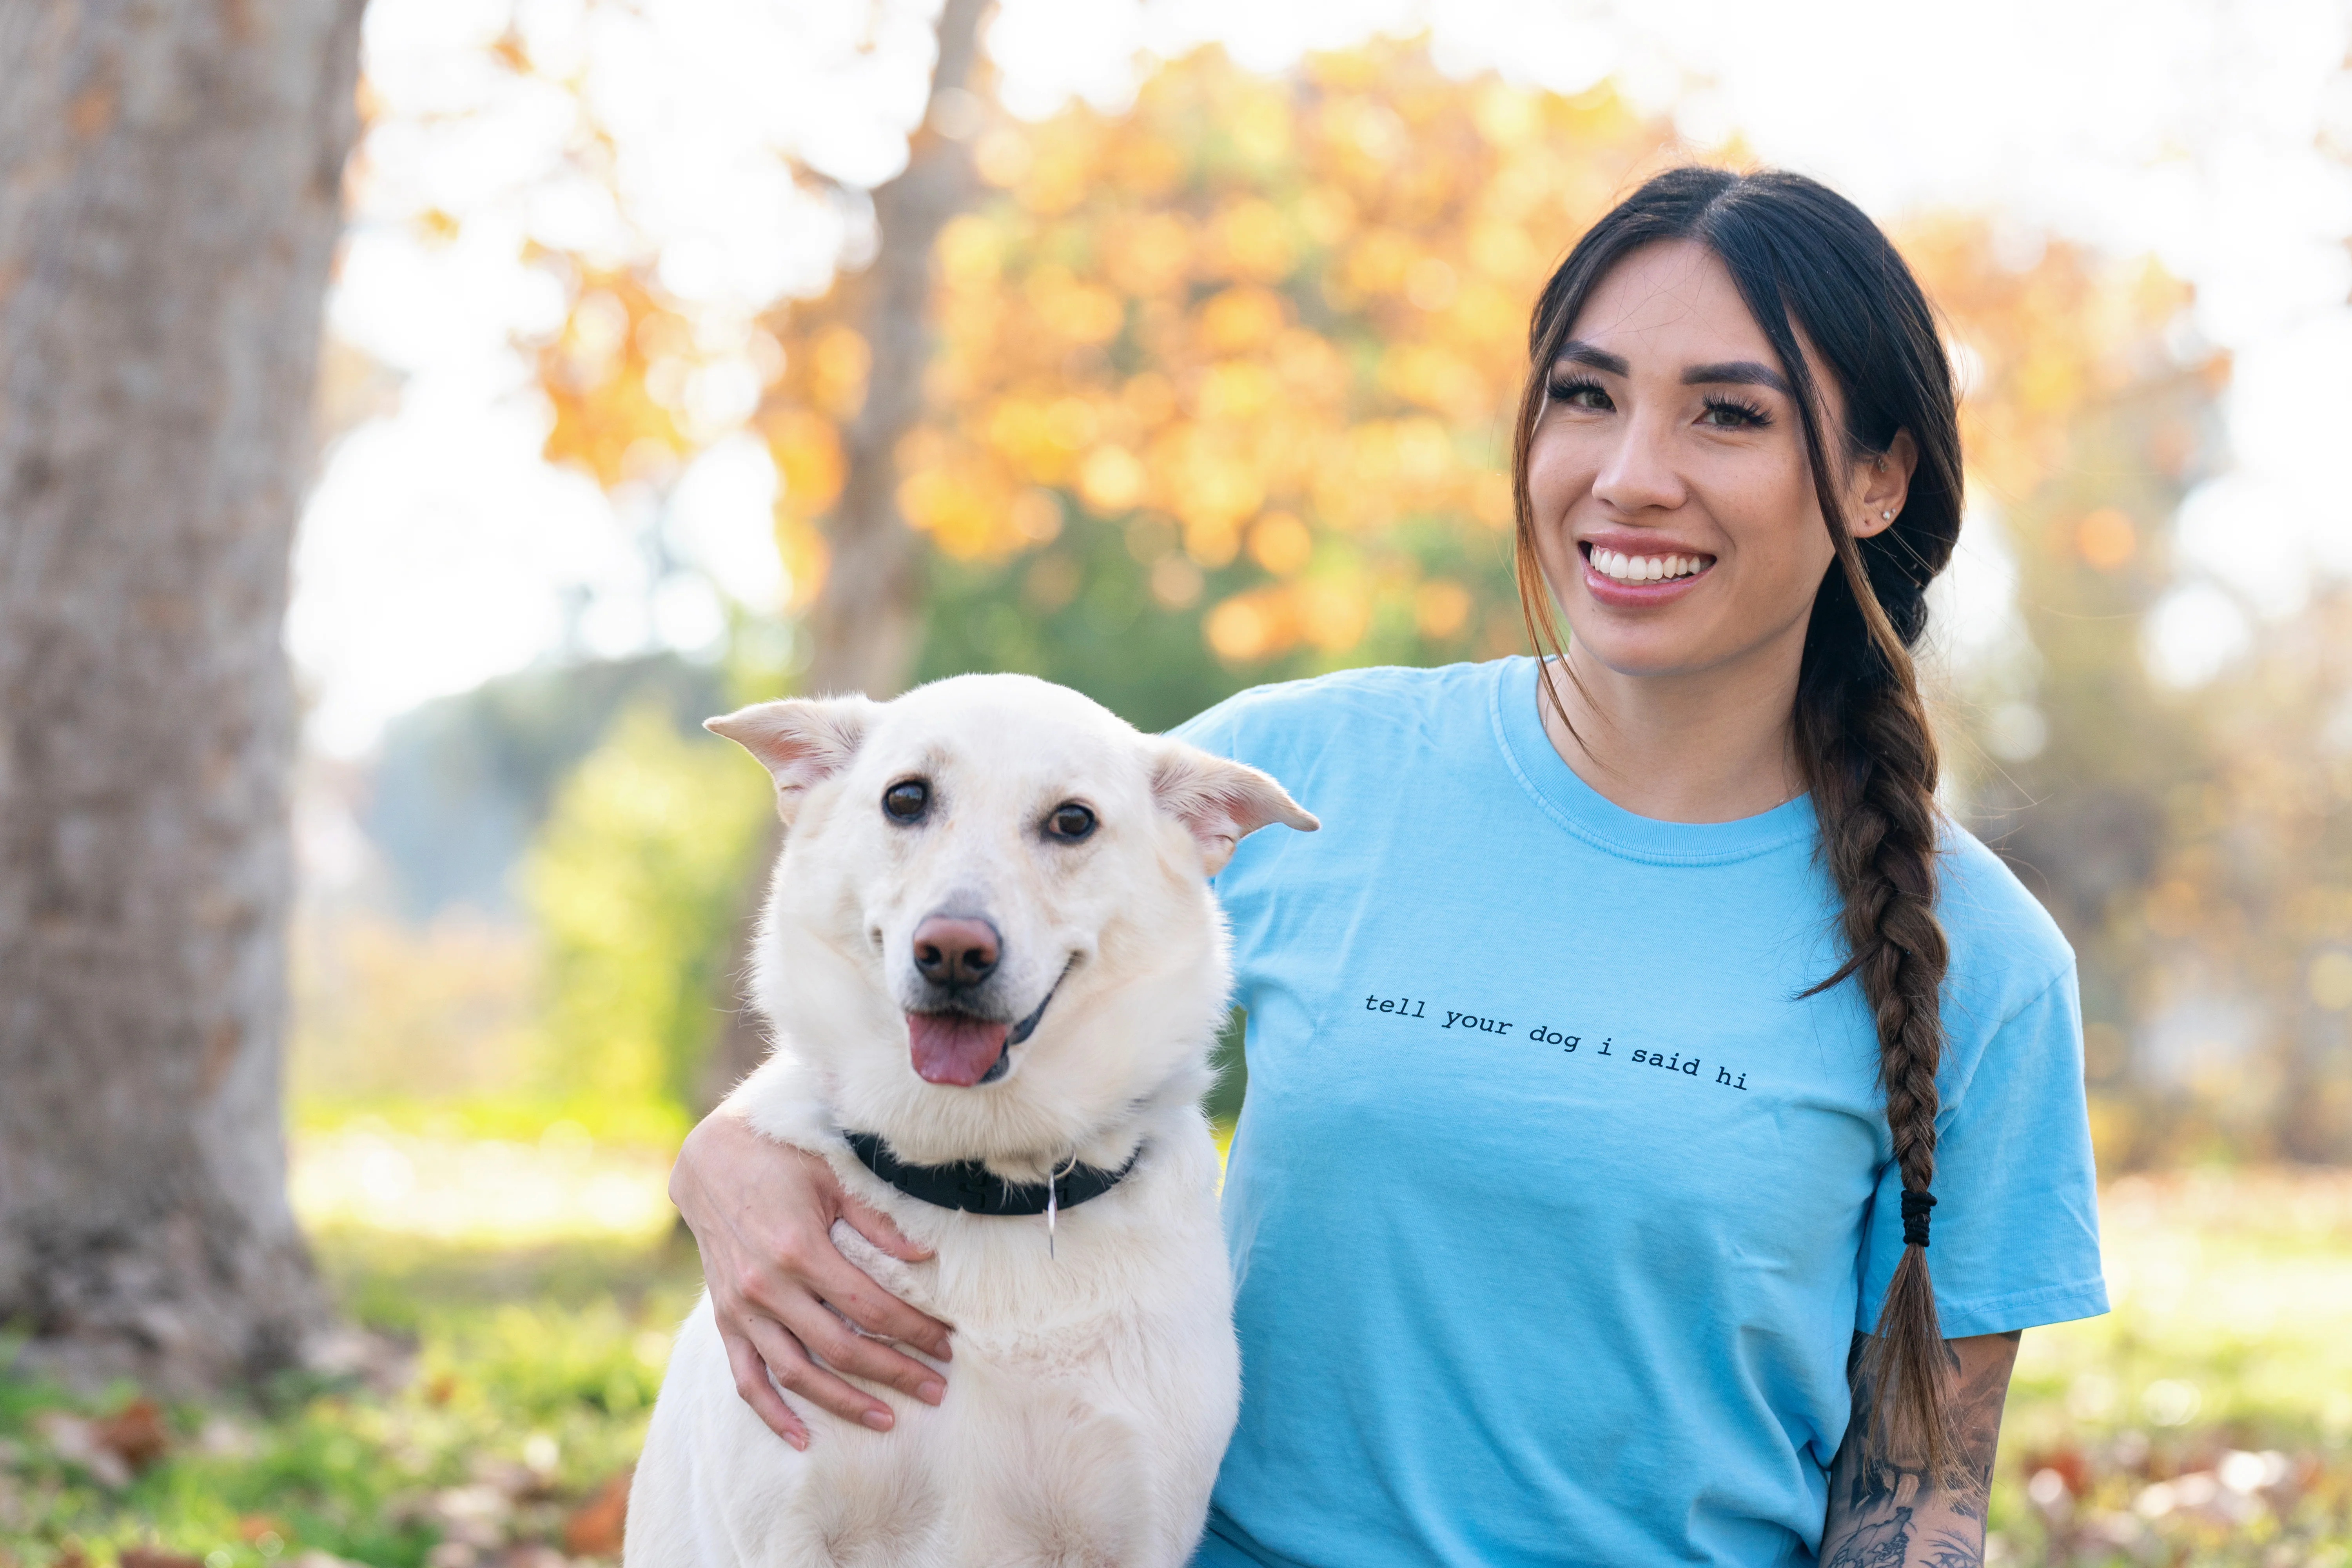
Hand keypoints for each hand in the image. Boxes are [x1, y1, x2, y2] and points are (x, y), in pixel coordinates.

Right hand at [668, 1108, 953, 1448]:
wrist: (710, 1159)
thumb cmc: (781, 1158)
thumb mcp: (832, 1177)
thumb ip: (876, 1220)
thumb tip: (925, 1256)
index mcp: (800, 1250)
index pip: (870, 1307)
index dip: (912, 1330)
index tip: (946, 1344)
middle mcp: (767, 1287)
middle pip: (840, 1349)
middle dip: (893, 1373)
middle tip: (935, 1390)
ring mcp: (742, 1309)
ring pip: (796, 1374)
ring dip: (842, 1403)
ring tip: (886, 1420)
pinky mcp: (725, 1318)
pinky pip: (746, 1378)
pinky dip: (771, 1412)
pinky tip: (800, 1438)